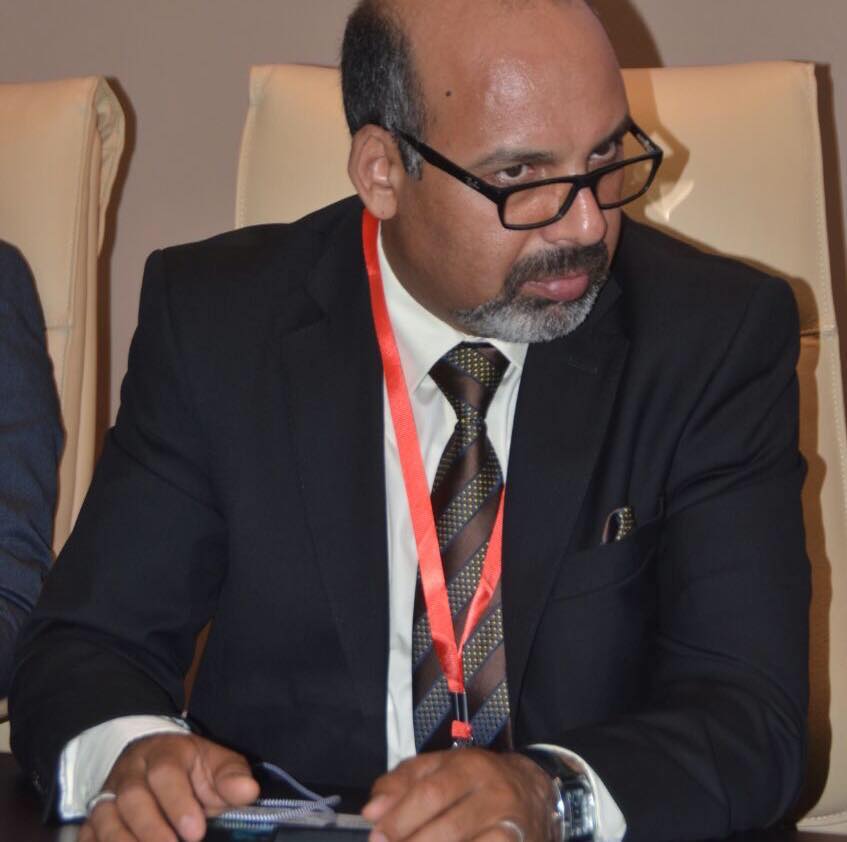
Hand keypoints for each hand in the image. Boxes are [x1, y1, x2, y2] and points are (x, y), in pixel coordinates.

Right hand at [80, 732, 259, 841]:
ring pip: (104, 819)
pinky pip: (86, 837)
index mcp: (165, 753)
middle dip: (151, 828)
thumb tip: (249, 791)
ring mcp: (108, 796)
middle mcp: (131, 773)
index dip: (178, 802)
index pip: (166, 772)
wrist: (153, 760)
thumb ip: (232, 777)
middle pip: (132, 798)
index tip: (196, 831)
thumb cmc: (192, 769)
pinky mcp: (92, 821)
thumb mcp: (216, 763)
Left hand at [362, 748, 552, 841]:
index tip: (377, 836)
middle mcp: (493, 792)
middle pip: (446, 826)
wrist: (535, 792)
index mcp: (469, 765)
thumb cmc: (476, 781)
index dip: (400, 818)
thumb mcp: (440, 768)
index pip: (430, 793)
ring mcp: (508, 823)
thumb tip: (372, 809)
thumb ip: (403, 783)